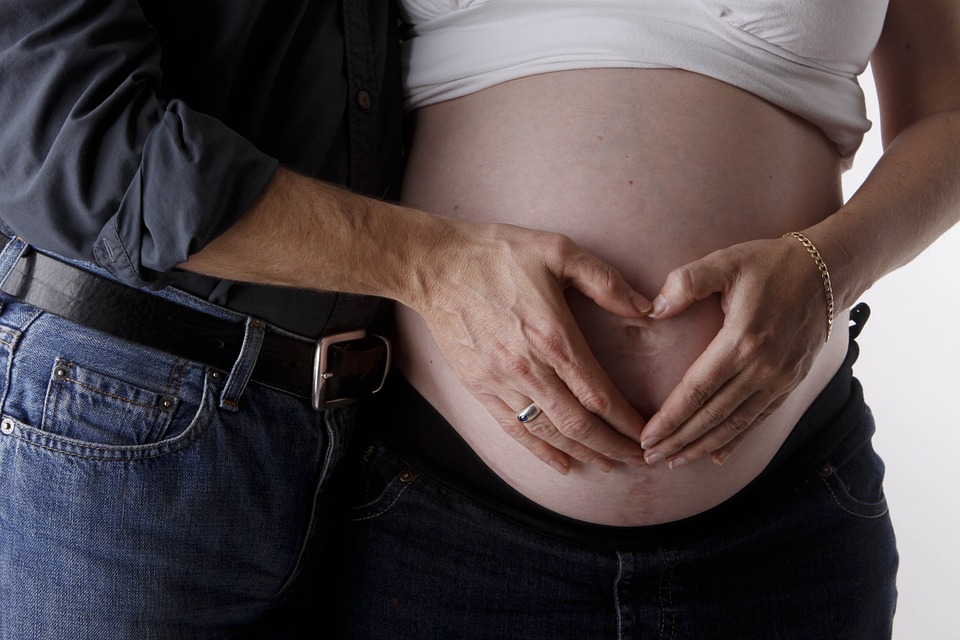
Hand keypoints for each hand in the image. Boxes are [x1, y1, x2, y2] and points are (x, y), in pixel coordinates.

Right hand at [410, 220, 652, 473]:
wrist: (437, 266)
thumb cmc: (499, 254)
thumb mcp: (558, 250)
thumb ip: (604, 280)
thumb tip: (645, 306)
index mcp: (554, 336)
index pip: (599, 393)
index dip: (627, 420)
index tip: (647, 430)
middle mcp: (529, 368)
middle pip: (579, 424)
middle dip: (614, 446)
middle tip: (639, 457)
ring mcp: (501, 382)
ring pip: (549, 433)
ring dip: (584, 453)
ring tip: (610, 464)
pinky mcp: (479, 387)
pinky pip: (514, 429)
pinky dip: (541, 452)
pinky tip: (563, 463)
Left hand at [638, 236, 830, 467]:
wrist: (827, 271)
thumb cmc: (770, 263)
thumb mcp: (726, 261)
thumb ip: (687, 282)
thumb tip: (654, 309)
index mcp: (742, 341)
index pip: (697, 390)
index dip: (670, 417)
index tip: (646, 436)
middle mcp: (763, 367)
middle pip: (713, 415)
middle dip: (679, 440)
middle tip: (649, 457)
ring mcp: (780, 378)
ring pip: (736, 424)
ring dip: (703, 446)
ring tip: (674, 461)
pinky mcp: (790, 382)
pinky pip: (759, 418)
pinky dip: (736, 440)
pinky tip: (716, 456)